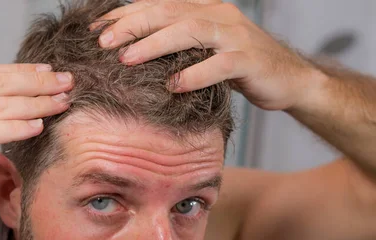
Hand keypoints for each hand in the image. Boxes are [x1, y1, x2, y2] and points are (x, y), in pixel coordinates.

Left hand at [91, 0, 320, 110]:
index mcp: (204, 9)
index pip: (159, 5)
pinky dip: (195, 74)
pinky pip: (219, 64)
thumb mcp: (204, 50)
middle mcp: (218, 15)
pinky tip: (173, 85)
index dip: (126, 15)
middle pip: (169, 12)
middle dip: (133, 25)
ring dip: (156, 44)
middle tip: (103, 42)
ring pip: (191, 31)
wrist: (290, 79)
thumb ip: (176, 45)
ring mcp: (235, 36)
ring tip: (128, 59)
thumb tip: (131, 51)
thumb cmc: (239, 67)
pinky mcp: (249, 60)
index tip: (96, 28)